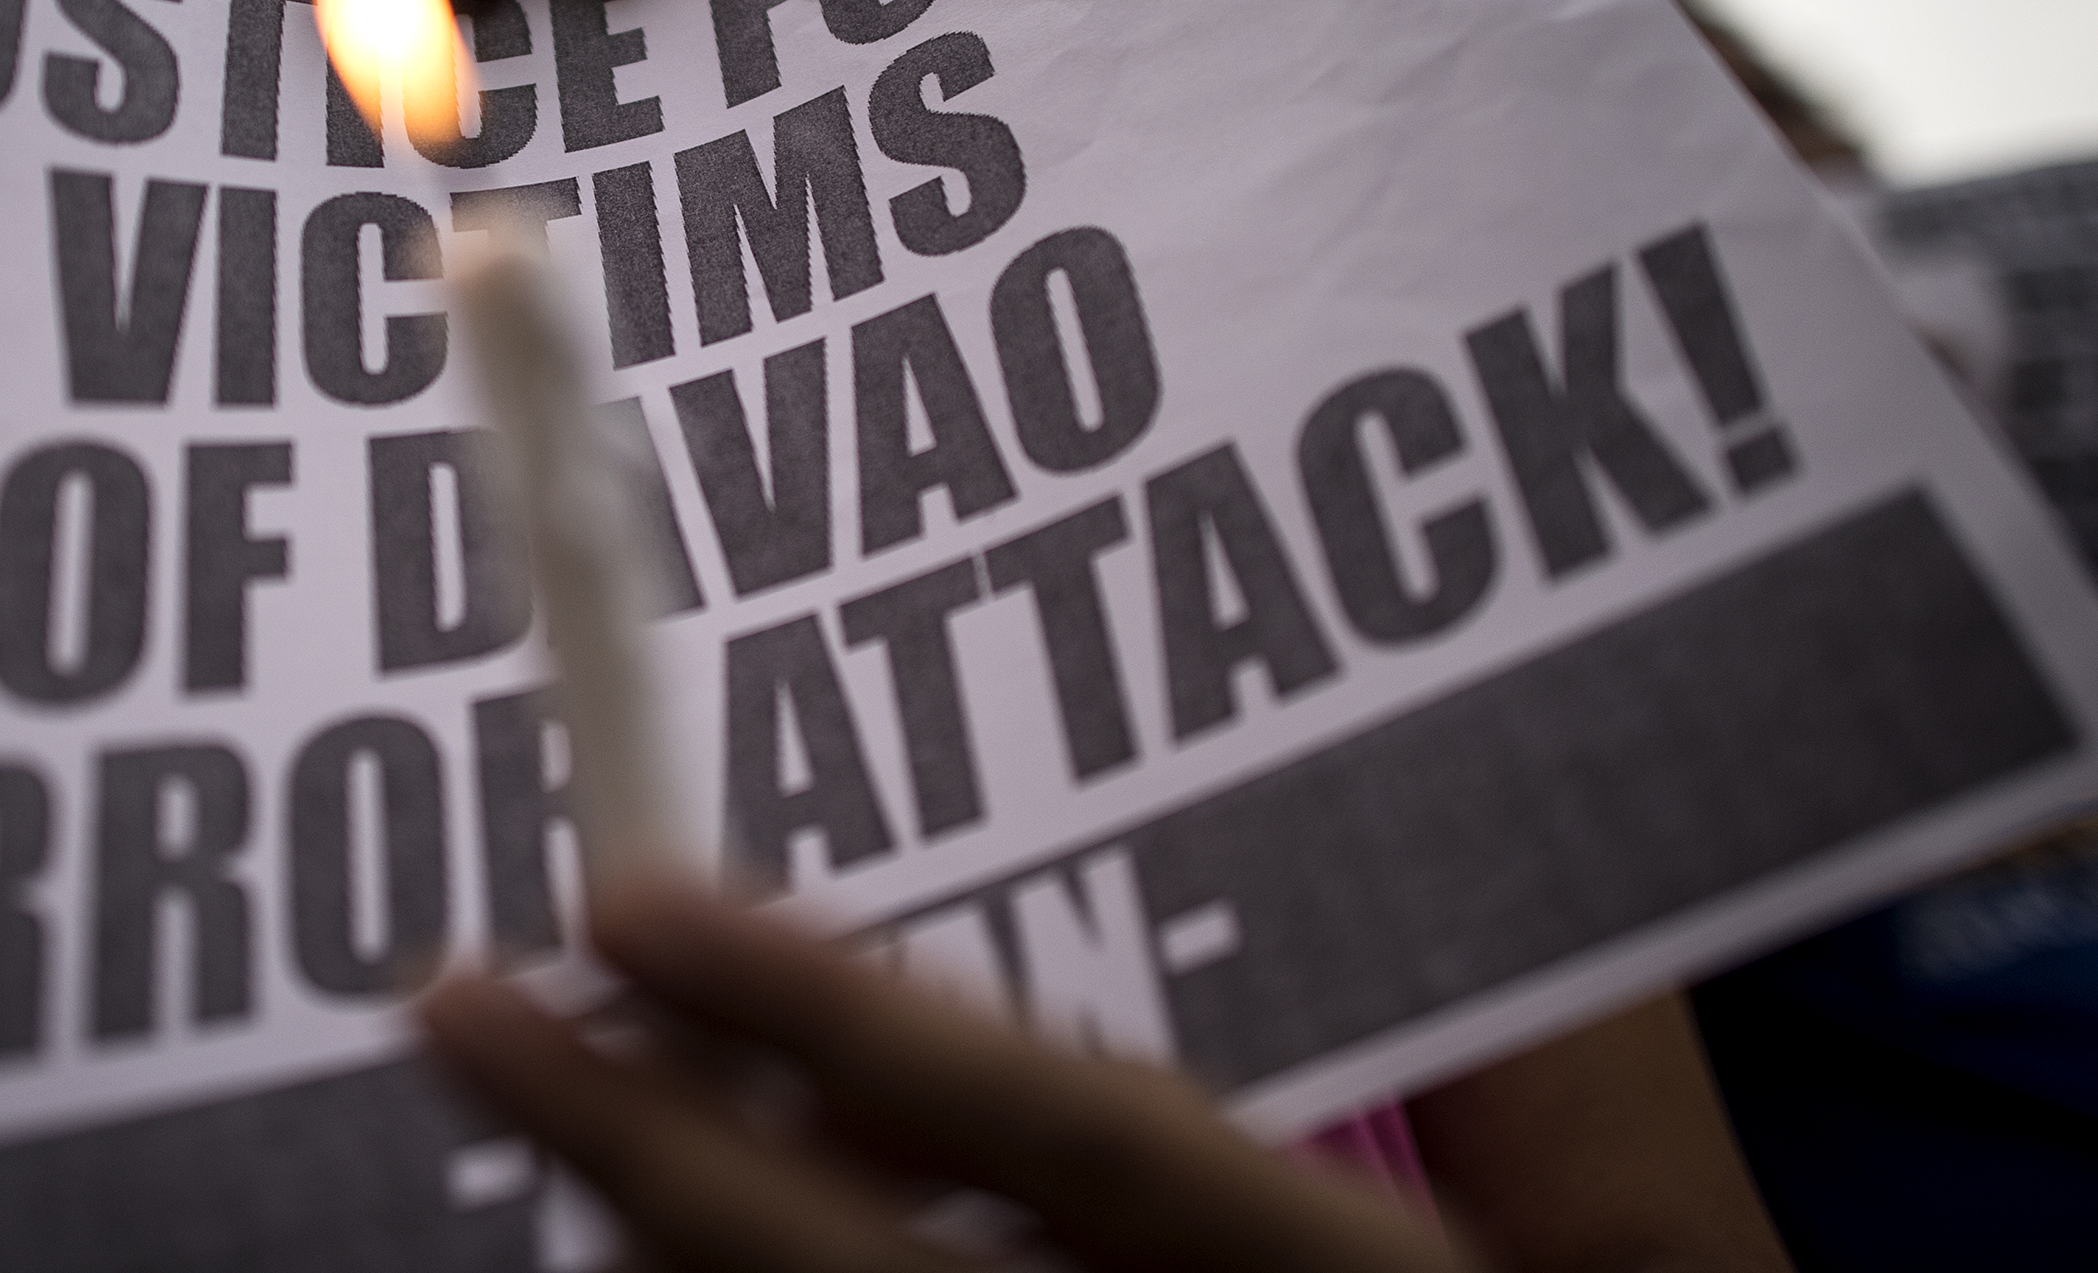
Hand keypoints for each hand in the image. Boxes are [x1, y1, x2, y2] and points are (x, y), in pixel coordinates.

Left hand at [416, 876, 1465, 1272]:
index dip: (854, 1019)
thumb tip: (1382, 864)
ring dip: (658, 1245)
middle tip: (458, 1000)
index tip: (642, 897)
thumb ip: (1556, 1073)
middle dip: (644, 1150)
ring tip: (538, 1088)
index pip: (1086, 1144)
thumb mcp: (1639, 1241)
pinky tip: (655, 1240)